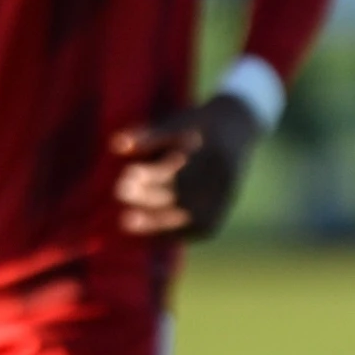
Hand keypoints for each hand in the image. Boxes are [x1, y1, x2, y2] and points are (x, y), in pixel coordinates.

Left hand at [110, 91, 265, 239]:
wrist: (238, 128)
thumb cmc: (200, 123)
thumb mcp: (177, 121)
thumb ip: (150, 134)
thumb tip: (117, 145)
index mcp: (215, 154)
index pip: (180, 172)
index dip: (152, 176)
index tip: (127, 175)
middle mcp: (224, 180)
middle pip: (184, 196)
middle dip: (150, 197)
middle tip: (121, 193)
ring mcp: (226, 197)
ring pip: (191, 219)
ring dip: (159, 223)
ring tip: (129, 221)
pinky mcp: (223, 210)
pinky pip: (199, 229)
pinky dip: (174, 232)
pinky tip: (149, 232)